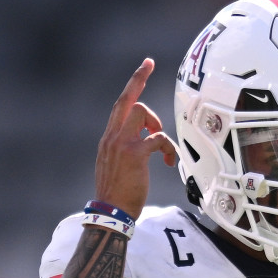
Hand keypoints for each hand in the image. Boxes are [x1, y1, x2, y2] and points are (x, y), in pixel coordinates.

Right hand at [94, 58, 178, 217]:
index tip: (145, 66)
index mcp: (109, 138)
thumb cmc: (117, 193)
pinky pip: (159, 139)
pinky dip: (169, 149)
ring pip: (143, 113)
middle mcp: (112, 136)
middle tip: (149, 67)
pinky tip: (169, 163)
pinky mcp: (135, 154)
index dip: (134, 83)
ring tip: (161, 145)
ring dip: (157, 124)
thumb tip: (142, 140)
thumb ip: (124, 148)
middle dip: (139, 80)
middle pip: (129, 100)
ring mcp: (122, 143)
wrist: (111, 212)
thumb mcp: (115, 164)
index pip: (120, 104)